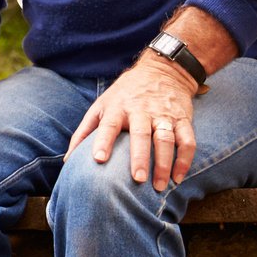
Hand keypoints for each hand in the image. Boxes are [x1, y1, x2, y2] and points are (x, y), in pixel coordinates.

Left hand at [67, 53, 198, 189]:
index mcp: (118, 108)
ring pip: (166, 139)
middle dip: (140, 157)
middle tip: (138, 179)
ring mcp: (164, 115)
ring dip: (164, 163)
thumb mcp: (101, 105)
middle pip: (141, 134)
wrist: (163, 70)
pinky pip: (187, 140)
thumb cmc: (124, 95)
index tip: (98, 159)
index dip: (103, 141)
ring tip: (159, 186)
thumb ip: (84, 132)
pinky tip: (178, 177)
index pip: (109, 125)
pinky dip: (185, 160)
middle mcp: (142, 110)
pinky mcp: (183, 119)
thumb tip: (68, 160)